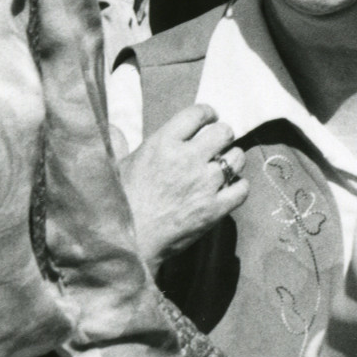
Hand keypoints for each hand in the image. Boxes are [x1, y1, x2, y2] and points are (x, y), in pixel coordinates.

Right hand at [121, 103, 244, 258]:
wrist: (126, 243)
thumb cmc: (119, 203)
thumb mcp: (117, 166)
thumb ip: (120, 143)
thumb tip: (113, 127)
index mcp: (163, 144)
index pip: (197, 113)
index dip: (207, 113)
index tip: (208, 119)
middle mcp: (188, 159)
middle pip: (224, 132)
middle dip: (222, 136)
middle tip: (216, 145)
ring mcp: (204, 184)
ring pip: (237, 158)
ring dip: (231, 161)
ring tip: (222, 168)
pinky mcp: (214, 209)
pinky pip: (242, 188)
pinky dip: (239, 187)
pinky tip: (229, 189)